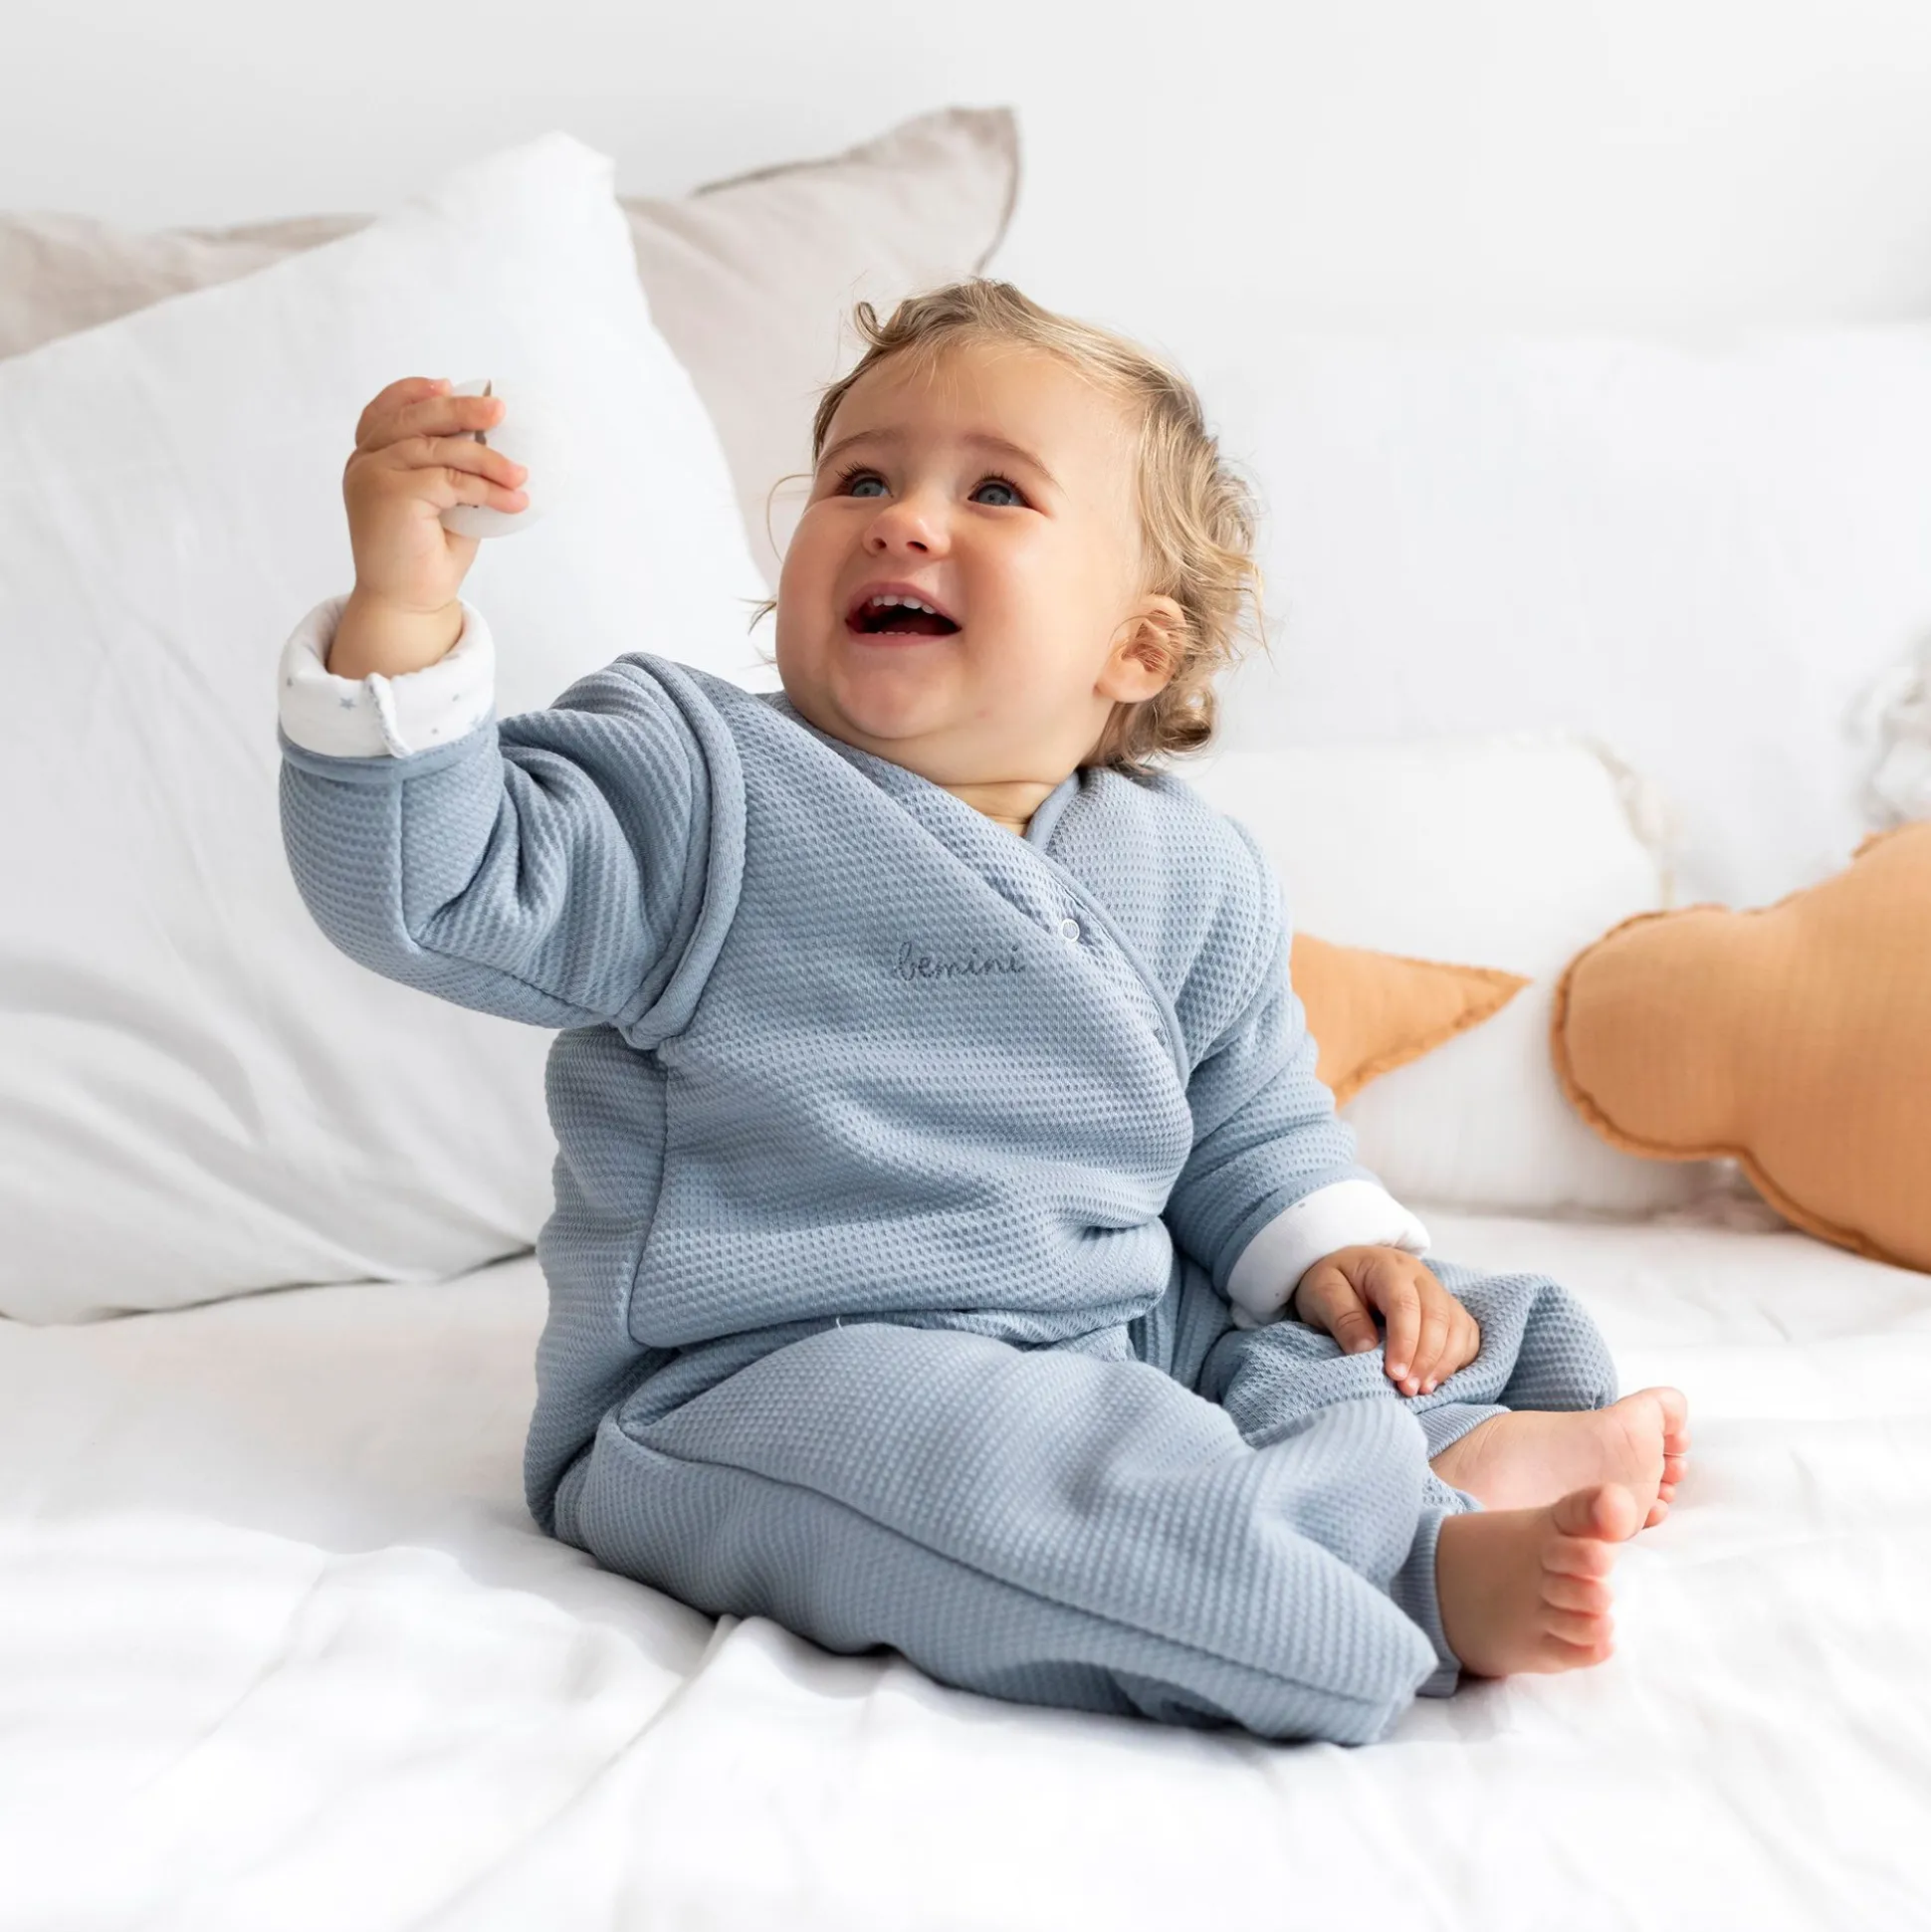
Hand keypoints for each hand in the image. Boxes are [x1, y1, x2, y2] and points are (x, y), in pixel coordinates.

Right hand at [341, 376, 528, 619]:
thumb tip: (489, 438)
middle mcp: (364, 462)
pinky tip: (512, 500)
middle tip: (499, 410)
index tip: (446, 384)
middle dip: (459, 410)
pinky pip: (450, 480)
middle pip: (414, 420)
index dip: (412, 392)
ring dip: (487, 460)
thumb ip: (447, 466)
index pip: (384, 412)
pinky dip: (486, 488)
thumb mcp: (439, 500)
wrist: (408, 602)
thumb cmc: (425, 553)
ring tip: (520, 475)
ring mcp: (373, 476)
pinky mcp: (391, 495)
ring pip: (438, 449)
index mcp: (369, 459)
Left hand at [1292, 1245, 1479, 1395]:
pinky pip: (1467, 1334)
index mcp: (1388, 1267)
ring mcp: (1439, 1293)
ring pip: (1457, 1326)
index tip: (1395, 1374)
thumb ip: (1343, 1317)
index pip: (1405, 1304)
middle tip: (1408, 1390)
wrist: (1347, 1270)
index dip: (1404, 1341)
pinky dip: (1459, 1359)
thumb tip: (1365, 1349)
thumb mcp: (1322, 1292)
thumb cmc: (1333, 1283)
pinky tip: (1439, 1380)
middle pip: (1437, 1316)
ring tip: (1423, 1390)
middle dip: (1426, 1357)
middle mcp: (1421, 1277)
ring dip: (1444, 1362)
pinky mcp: (1449, 1311)